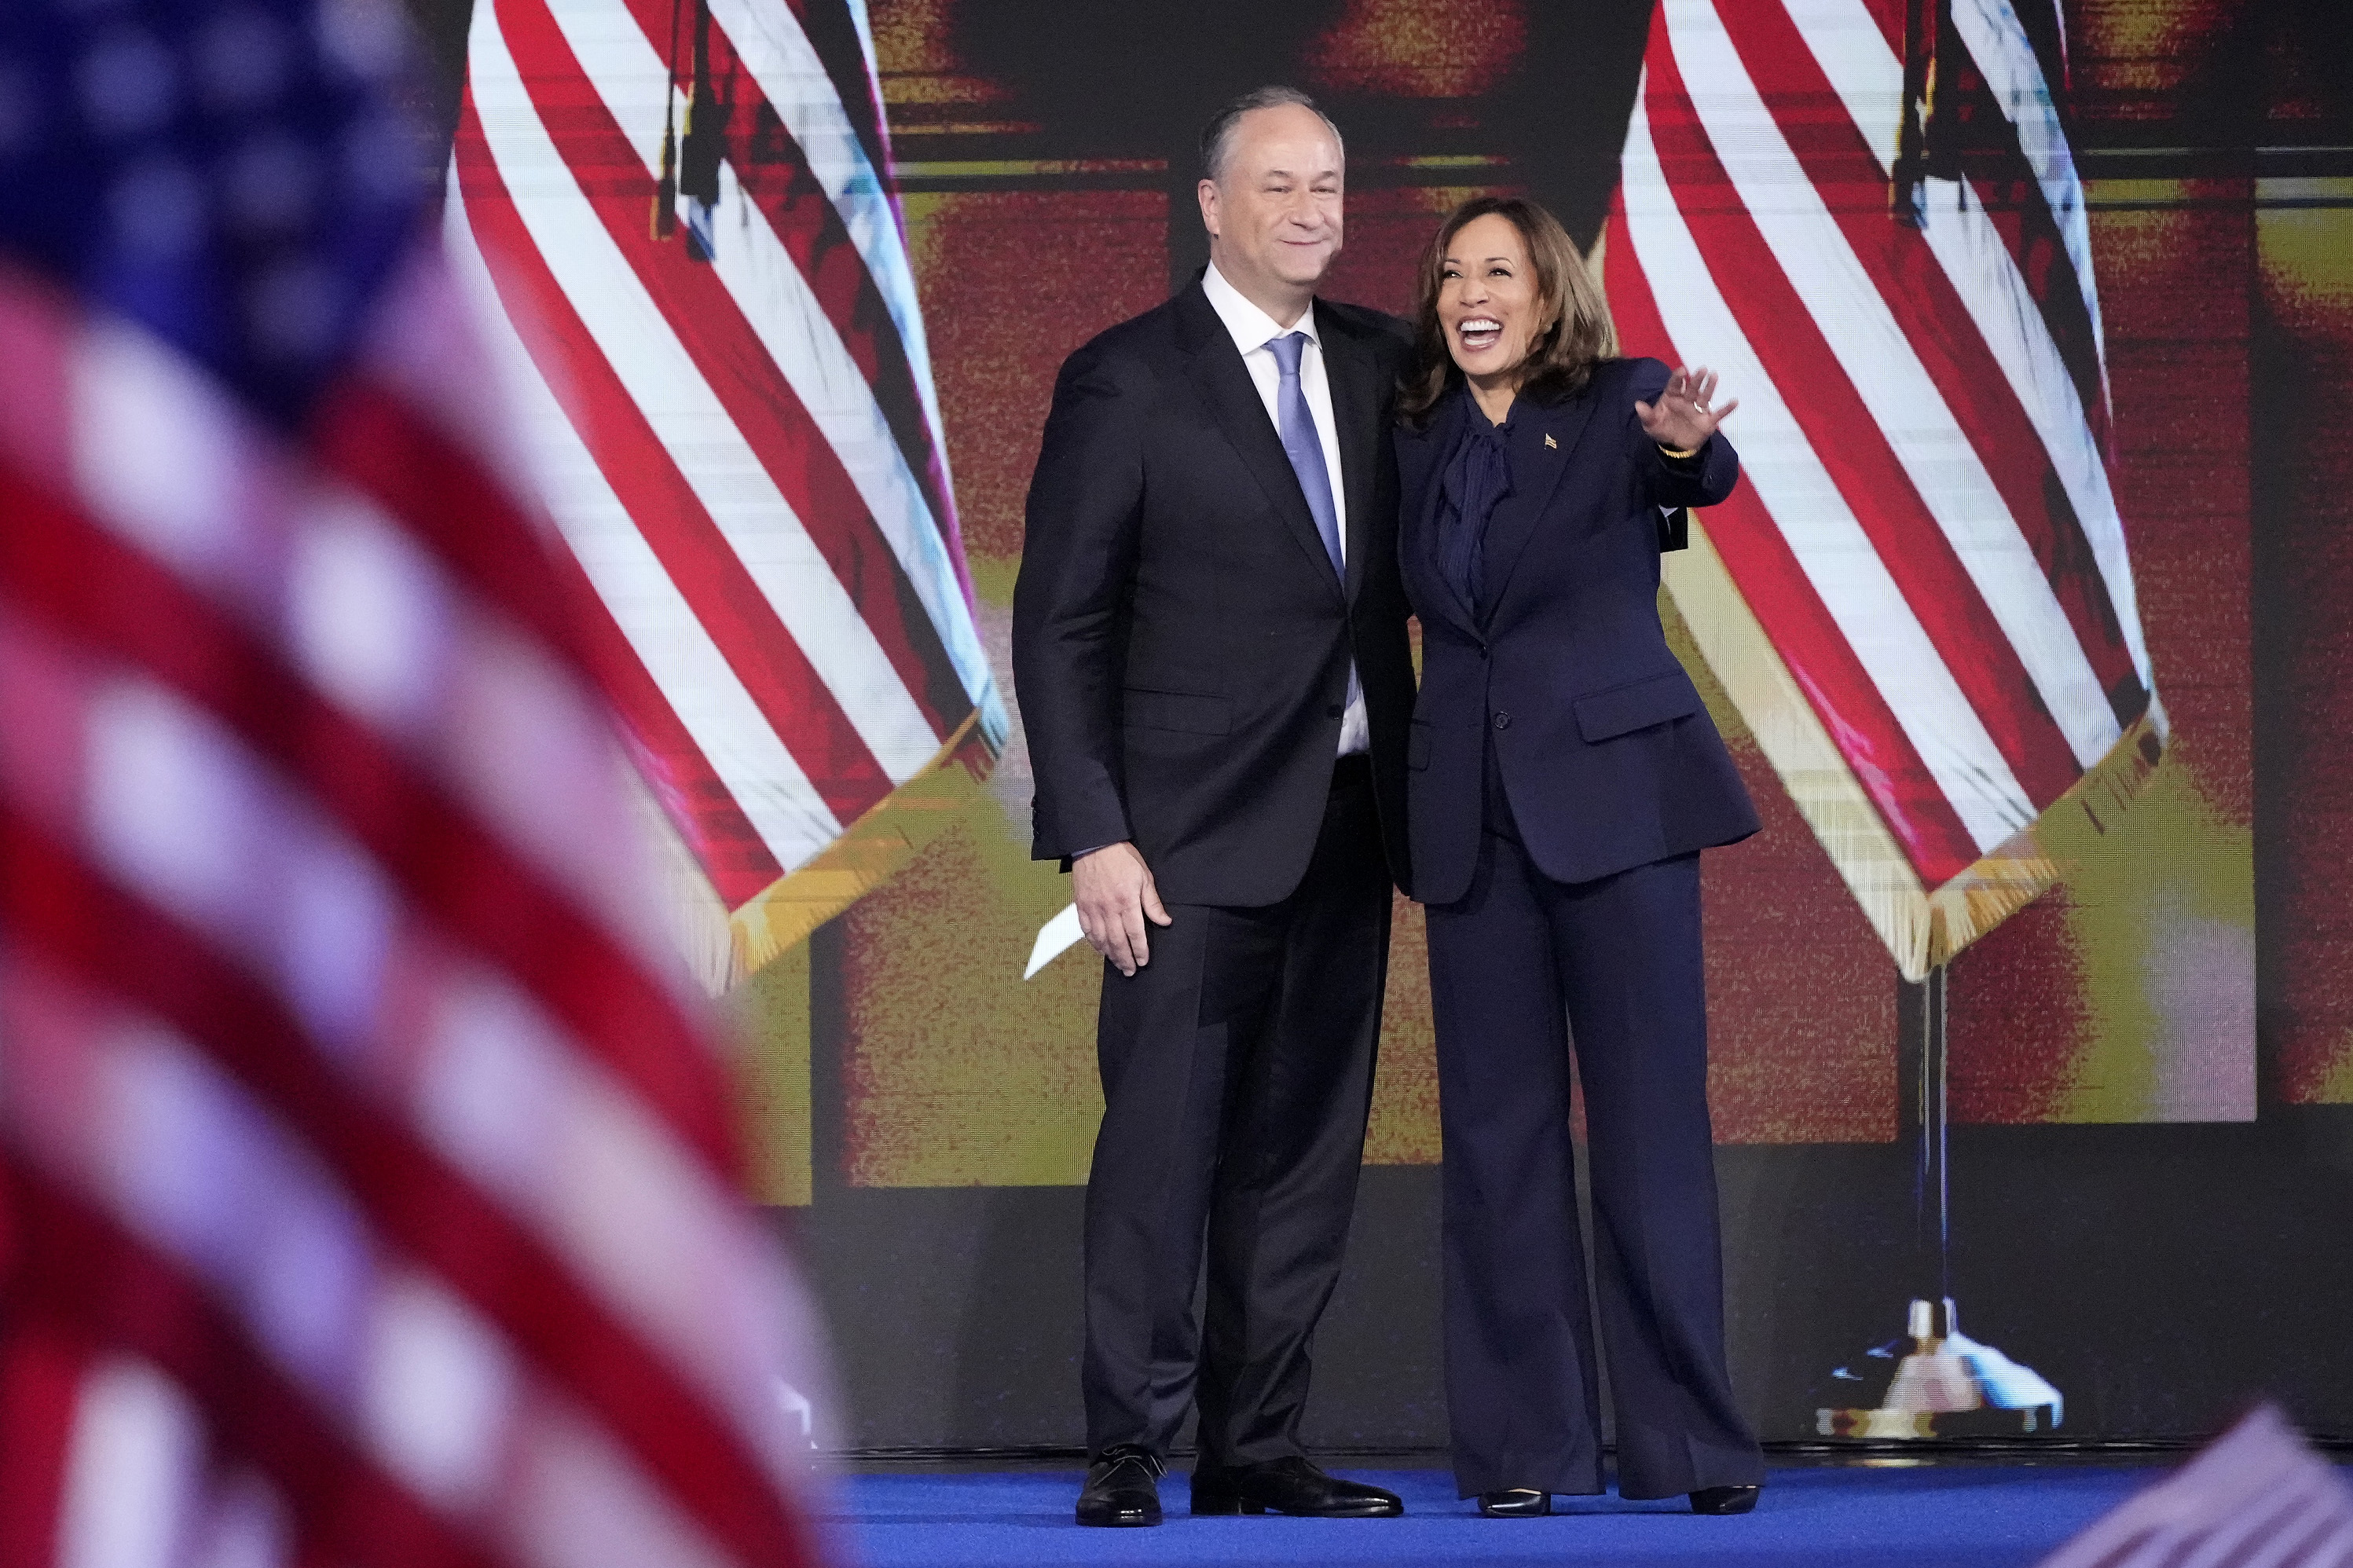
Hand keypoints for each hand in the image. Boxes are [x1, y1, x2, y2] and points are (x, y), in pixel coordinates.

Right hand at [1071, 842, 1172, 976]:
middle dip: (1125, 959)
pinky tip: (1100, 949)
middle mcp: (1108, 908)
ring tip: (1117, 964)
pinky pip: (1086, 930)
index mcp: (1126, 901)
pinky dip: (1093, 942)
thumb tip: (1164, 921)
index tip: (1143, 961)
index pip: (1135, 933)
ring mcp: (1092, 908)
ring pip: (1101, 939)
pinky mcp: (1081, 905)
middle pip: (1117, 941)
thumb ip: (1153, 902)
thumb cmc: (1121, 857)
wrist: (1094, 843)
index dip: (1140, 950)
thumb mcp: (1144, 877)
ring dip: (1110, 954)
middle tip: (1130, 971)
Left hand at [1635, 365, 1736, 451]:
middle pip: (1692, 388)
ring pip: (1705, 396)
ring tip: (1714, 375)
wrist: (1675, 446)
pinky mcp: (1708, 420)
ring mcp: (1698, 409)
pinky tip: (1735, 401)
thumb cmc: (1663, 429)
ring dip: (1710, 387)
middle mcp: (1686, 401)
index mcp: (1672, 398)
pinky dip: (1727, 408)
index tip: (1682, 371)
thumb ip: (1646, 415)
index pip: (1675, 386)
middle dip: (1697, 379)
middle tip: (1702, 369)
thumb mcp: (1651, 424)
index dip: (1678, 378)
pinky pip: (1719, 414)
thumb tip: (1637, 405)